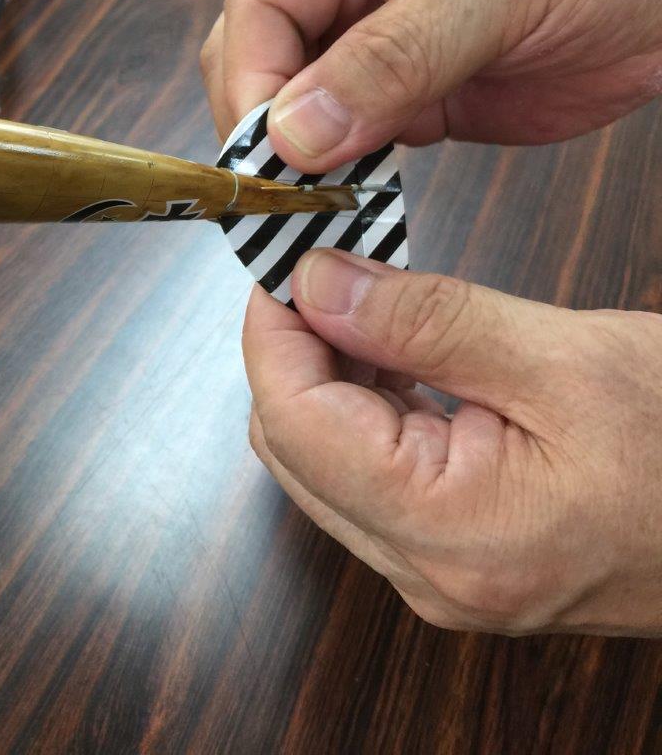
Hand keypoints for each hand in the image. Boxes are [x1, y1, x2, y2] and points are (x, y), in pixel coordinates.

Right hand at [201, 0, 661, 169]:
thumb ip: (391, 57)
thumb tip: (291, 133)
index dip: (252, 77)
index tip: (268, 151)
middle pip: (261, 55)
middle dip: (267, 124)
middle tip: (288, 191)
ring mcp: (376, 36)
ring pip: (295, 107)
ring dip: (301, 159)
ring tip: (316, 207)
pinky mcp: (408, 94)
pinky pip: (347, 142)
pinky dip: (342, 177)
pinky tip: (351, 202)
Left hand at [244, 250, 661, 634]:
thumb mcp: (565, 360)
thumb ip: (425, 321)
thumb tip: (315, 284)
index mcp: (448, 534)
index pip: (293, 424)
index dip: (271, 333)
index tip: (282, 260)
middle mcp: (425, 574)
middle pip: (295, 448)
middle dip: (292, 350)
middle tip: (322, 267)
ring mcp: (436, 575)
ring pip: (322, 464)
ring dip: (327, 377)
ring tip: (362, 301)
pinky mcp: (453, 560)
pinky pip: (368, 481)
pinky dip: (365, 411)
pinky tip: (394, 355)